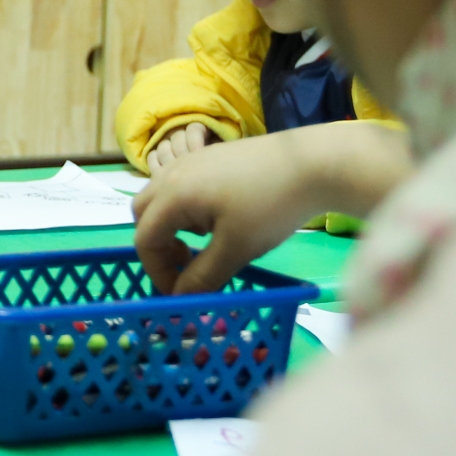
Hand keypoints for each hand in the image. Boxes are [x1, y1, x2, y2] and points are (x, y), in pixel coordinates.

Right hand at [132, 122, 413, 294]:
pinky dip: (187, 207)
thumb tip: (179, 299)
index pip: (144, 240)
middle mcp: (173, 172)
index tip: (182, 292)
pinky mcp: (211, 155)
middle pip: (143, 214)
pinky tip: (222, 216)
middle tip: (187, 262)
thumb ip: (202, 277)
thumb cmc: (271, 206)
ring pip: (161, 197)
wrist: (312, 162)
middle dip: (157, 244)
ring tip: (206, 240)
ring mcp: (191, 159)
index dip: (158, 272)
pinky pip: (181, 185)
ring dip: (172, 225)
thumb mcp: (236, 249)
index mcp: (173, 195)